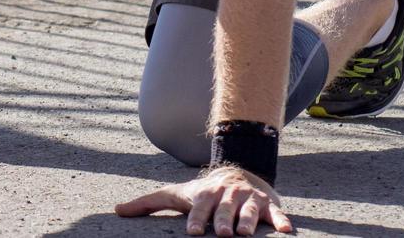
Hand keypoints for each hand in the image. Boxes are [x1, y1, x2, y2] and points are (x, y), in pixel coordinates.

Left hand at [115, 166, 293, 236]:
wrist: (237, 172)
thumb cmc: (202, 192)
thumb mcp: (176, 194)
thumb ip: (149, 203)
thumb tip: (117, 211)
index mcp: (205, 194)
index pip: (199, 208)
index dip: (196, 219)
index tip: (192, 232)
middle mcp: (227, 195)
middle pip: (224, 209)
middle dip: (223, 220)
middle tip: (221, 233)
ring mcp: (248, 199)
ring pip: (249, 211)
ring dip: (247, 221)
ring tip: (244, 233)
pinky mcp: (267, 204)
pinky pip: (275, 212)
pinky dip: (280, 220)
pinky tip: (285, 230)